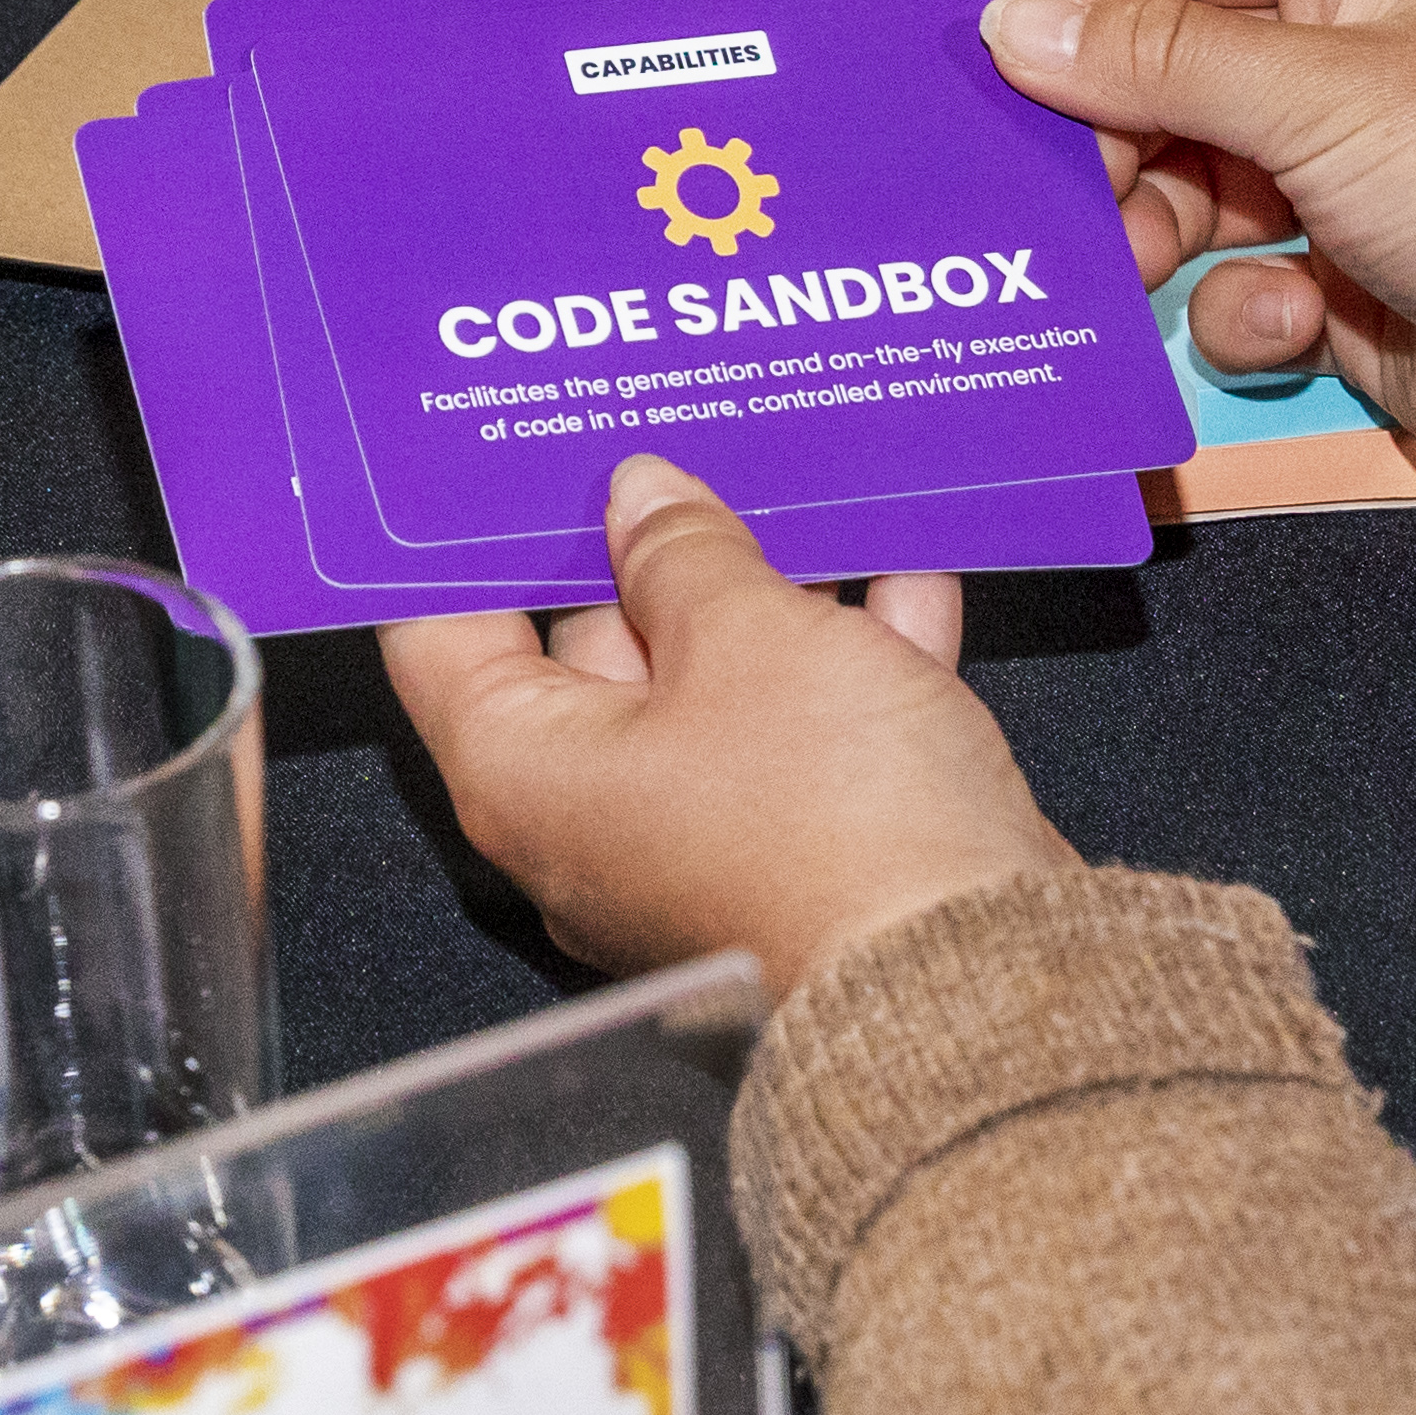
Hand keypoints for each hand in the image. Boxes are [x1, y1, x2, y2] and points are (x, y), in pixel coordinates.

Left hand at [383, 457, 1077, 997]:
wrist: (972, 974)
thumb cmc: (829, 821)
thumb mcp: (748, 633)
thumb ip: (684, 550)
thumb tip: (642, 500)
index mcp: (528, 772)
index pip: (442, 637)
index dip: (463, 540)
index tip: (495, 459)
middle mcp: (594, 817)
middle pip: (588, 649)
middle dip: (637, 544)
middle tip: (663, 441)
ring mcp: (700, 837)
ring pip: (713, 682)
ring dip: (761, 589)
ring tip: (791, 484)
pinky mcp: (801, 850)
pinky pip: (804, 728)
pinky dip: (846, 650)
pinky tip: (900, 571)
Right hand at [990, 0, 1415, 506]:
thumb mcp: (1317, 93)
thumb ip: (1157, 59)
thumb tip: (1016, 22)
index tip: (1020, 62)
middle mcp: (1350, 53)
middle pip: (1169, 68)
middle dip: (1112, 133)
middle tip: (1069, 191)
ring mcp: (1346, 174)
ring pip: (1189, 186)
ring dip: (1155, 231)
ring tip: (1142, 265)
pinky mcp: (1345, 283)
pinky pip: (1239, 284)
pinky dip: (1243, 312)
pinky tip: (1289, 327)